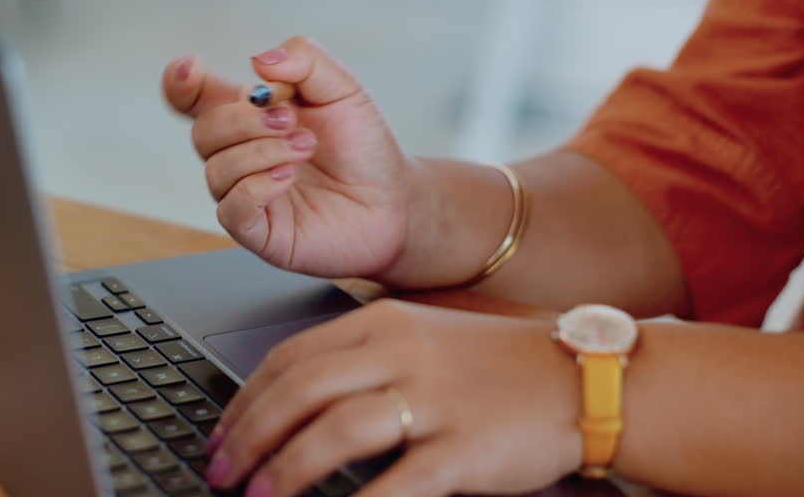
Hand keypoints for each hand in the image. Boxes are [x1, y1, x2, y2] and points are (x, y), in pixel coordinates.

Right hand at [161, 36, 411, 277]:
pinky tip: (287, 178)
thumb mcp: (343, 88)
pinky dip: (255, 186)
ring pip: (215, 169)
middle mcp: (241, 155)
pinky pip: (231, 209)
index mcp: (250, 117)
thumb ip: (305, 61)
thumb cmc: (363, 146)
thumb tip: (259, 60)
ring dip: (259, 151)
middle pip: (203, 131)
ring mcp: (246, 194)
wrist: (396, 199)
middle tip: (291, 119)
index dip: (179, 84)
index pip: (194, 100)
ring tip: (304, 147)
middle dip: (243, 119)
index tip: (190, 69)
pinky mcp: (260, 231)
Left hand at [203, 299, 581, 496]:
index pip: (289, 358)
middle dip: (248, 436)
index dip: (244, 399)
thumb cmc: (496, 363)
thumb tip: (294, 399)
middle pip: (298, 391)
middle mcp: (400, 353)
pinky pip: (395, 483)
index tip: (221, 432)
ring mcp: (432, 399)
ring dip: (285, 470)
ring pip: (334, 431)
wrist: (583, 375)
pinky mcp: (462, 447)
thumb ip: (360, 359)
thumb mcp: (422, 338)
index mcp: (381, 323)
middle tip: (220, 471)